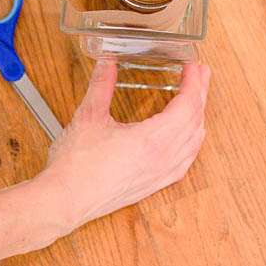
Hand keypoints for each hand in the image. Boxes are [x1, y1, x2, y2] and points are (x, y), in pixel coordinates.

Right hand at [35, 62, 209, 231]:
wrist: (64, 201)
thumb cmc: (74, 167)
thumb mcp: (89, 117)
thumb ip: (102, 86)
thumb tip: (108, 63)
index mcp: (152, 141)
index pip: (187, 105)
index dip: (194, 82)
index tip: (193, 66)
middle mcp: (163, 159)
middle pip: (195, 120)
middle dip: (201, 93)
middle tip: (201, 73)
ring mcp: (162, 174)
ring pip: (194, 141)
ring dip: (199, 116)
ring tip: (198, 97)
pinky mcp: (155, 185)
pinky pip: (186, 160)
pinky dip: (193, 141)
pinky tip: (189, 136)